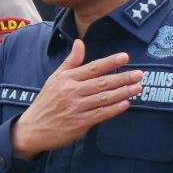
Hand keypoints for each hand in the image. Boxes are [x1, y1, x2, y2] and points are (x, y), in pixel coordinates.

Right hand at [11, 40, 142, 158]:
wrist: (33, 129)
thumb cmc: (46, 102)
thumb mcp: (54, 79)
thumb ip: (70, 62)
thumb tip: (80, 42)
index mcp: (66, 79)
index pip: (91, 68)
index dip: (109, 62)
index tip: (125, 57)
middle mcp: (71, 92)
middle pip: (101, 83)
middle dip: (122, 78)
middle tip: (139, 74)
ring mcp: (76, 108)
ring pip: (103, 98)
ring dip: (122, 92)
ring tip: (138, 87)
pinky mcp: (80, 123)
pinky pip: (100, 114)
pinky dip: (114, 109)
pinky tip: (126, 104)